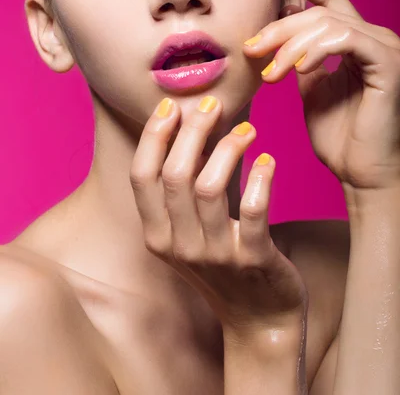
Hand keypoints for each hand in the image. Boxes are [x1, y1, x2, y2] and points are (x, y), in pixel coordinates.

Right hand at [130, 96, 307, 335]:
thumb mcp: (189, 232)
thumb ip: (182, 191)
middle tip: (211, 103)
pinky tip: (268, 159)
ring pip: (210, 187)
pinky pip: (254, 210)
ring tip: (247, 128)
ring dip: (228, 148)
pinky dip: (260, 178)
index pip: (141, 176)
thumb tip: (188, 129)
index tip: (171, 106)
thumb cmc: (223, 265)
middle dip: (192, 130)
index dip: (154, 136)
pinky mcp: (252, 258)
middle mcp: (179, 246)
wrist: (258, 319)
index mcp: (157, 235)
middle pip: (175, 174)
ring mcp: (215, 255)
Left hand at [243, 0, 399, 204]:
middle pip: (320, 10)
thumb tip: (278, 37)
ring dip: (291, 44)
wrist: (362, 174)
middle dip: (279, 26)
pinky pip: (346, 39)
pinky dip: (316, 50)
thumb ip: (301, 59)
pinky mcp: (388, 64)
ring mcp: (383, 48)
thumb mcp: (311, 90)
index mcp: (354, 41)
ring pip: (328, 22)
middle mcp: (372, 38)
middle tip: (251, 47)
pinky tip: (297, 70)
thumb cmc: (339, 136)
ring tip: (271, 72)